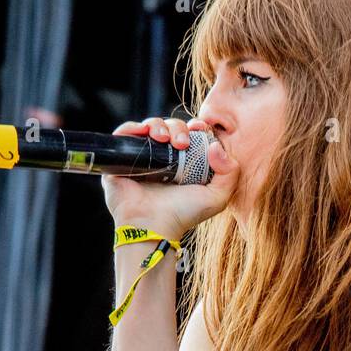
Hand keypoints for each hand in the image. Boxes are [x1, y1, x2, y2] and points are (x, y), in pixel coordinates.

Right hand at [101, 115, 239, 239]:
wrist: (154, 226)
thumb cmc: (184, 215)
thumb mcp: (217, 197)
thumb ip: (231, 173)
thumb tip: (216, 146)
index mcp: (184, 163)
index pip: (190, 134)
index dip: (195, 126)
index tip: (200, 128)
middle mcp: (162, 159)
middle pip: (170, 127)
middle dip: (178, 127)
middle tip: (182, 143)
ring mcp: (140, 158)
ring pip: (149, 127)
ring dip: (158, 125)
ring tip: (163, 138)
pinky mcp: (119, 160)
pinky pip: (124, 133)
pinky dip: (132, 127)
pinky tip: (143, 132)